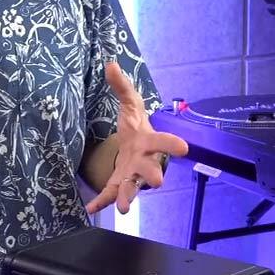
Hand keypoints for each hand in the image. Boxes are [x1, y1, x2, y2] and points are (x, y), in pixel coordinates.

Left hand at [85, 63, 189, 214]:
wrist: (134, 147)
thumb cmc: (136, 127)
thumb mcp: (130, 104)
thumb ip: (121, 86)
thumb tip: (110, 64)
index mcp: (150, 141)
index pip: (164, 141)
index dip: (173, 144)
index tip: (184, 148)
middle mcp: (145, 161)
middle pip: (151, 170)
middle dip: (154, 175)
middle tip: (158, 182)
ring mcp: (132, 175)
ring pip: (133, 188)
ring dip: (129, 197)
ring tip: (124, 208)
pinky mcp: (119, 184)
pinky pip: (110, 195)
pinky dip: (101, 203)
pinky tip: (89, 210)